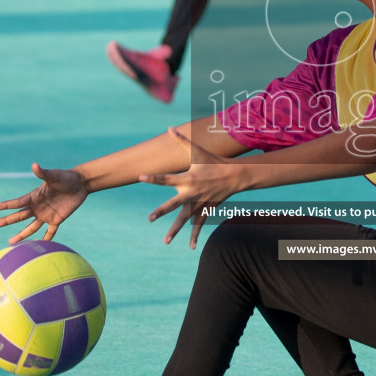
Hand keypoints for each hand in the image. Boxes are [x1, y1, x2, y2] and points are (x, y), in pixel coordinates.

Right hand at [0, 163, 90, 243]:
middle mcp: (37, 207)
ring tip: (10, 243)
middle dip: (6, 221)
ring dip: (21, 235)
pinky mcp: (57, 220)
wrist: (80, 184)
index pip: (17, 203)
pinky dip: (45, 239)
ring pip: (31, 228)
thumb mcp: (54, 176)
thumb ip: (43, 173)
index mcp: (34, 196)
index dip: (6, 205)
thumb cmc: (65, 177)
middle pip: (19, 216)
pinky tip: (37, 247)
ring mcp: (46, 215)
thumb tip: (34, 165)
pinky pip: (49, 232)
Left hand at [140, 128, 241, 248]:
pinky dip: (195, 236)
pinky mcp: (206, 210)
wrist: (235, 175)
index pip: (166, 178)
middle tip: (150, 218)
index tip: (141, 177)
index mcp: (187, 178)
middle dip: (162, 211)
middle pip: (174, 204)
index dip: (154, 177)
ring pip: (185, 219)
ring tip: (165, 241)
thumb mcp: (197, 151)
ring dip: (175, 230)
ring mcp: (199, 203)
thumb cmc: (213, 162)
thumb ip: (181, 141)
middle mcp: (192, 193)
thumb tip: (169, 128)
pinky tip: (190, 247)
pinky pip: (198, 224)